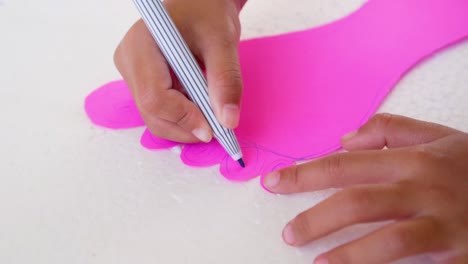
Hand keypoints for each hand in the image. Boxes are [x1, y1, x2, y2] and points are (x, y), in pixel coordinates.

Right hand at [114, 0, 246, 142]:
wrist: (197, 3)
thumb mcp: (222, 41)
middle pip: (152, 113)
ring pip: (155, 117)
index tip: (213, 128)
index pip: (154, 96)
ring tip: (211, 113)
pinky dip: (183, 118)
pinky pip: (159, 111)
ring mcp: (132, 74)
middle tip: (218, 128)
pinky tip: (200, 106)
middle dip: (186, 127)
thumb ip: (226, 80)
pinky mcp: (142, 82)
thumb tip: (228, 121)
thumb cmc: (206, 11)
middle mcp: (129, 62)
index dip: (183, 118)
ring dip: (186, 125)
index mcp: (140, 45)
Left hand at [263, 113, 467, 263]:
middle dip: (316, 218)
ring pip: (386, 240)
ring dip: (347, 254)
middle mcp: (422, 189)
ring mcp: (441, 224)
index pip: (344, 165)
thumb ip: (388, 130)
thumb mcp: (436, 136)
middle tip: (289, 232)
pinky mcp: (455, 253)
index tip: (274, 183)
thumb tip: (344, 139)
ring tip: (316, 261)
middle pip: (357, 202)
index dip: (305, 174)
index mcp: (411, 159)